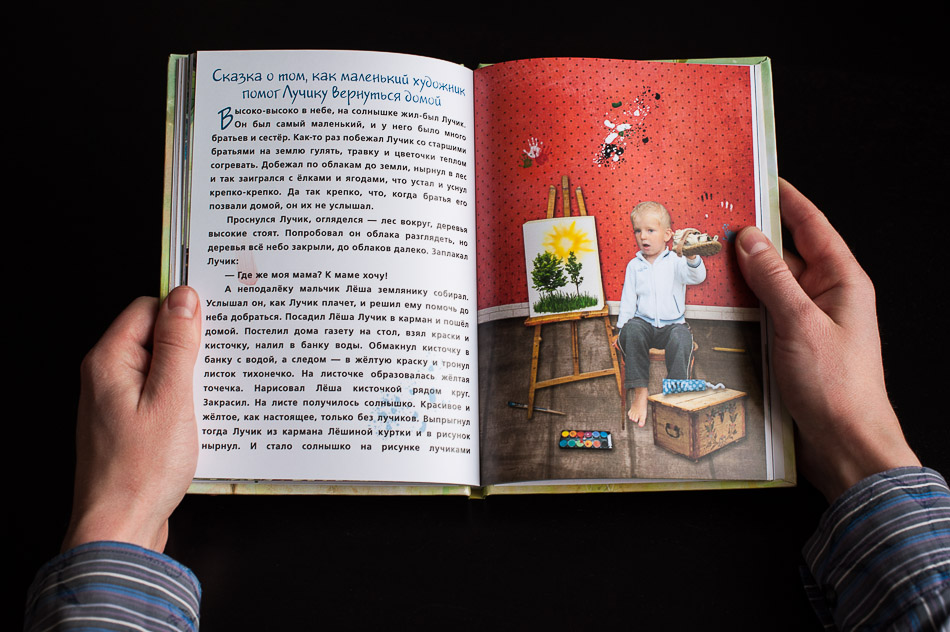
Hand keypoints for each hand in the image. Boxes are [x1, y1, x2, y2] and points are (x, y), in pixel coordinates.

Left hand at [62, 286, 201, 552]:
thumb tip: (184, 299)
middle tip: (218, 361)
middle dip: (191, 345)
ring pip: (162, 367)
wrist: (119, 529)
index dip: (183, 311)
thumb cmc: (140, 471)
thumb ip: (178, 345)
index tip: (215, 321)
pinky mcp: (130, 424)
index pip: (147, 308)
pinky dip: (183, 399)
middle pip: (155, 336)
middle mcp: (108, 377)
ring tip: (210, 395)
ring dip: (190, 376)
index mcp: (110, 362)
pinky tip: (201, 416)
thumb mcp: (170, 399)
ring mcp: (117, 402)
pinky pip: (161, 395)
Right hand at [735, 180, 918, 501]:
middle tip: (717, 220)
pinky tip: (719, 302)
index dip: (787, 199)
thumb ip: (773, 278)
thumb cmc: (836, 386)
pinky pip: (765, 312)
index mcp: (843, 281)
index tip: (761, 178)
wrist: (845, 443)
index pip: (813, 226)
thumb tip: (750, 239)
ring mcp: (810, 321)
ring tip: (708, 258)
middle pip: (788, 254)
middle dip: (754, 238)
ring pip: (772, 285)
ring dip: (744, 274)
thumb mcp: (799, 323)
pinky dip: (744, 304)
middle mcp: (828, 296)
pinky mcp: (794, 344)